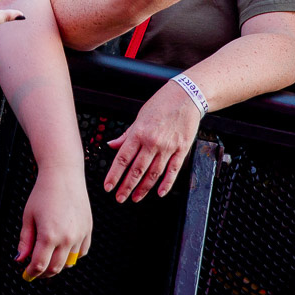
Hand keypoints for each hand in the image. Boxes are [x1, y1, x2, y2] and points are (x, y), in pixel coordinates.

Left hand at [16, 165, 91, 279]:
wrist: (63, 175)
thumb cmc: (44, 192)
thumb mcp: (28, 216)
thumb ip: (25, 240)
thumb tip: (20, 258)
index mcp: (49, 235)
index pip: (39, 265)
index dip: (31, 273)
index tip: (26, 274)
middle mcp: (66, 238)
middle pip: (55, 268)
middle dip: (43, 273)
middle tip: (35, 269)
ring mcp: (79, 235)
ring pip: (69, 262)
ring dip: (57, 264)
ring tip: (48, 257)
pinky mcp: (88, 230)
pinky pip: (81, 252)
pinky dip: (72, 256)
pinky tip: (63, 250)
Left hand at [104, 80, 201, 202]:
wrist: (186, 96)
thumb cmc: (161, 104)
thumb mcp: (139, 117)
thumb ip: (126, 135)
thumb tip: (111, 145)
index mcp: (139, 133)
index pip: (123, 158)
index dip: (114, 175)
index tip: (108, 186)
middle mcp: (152, 142)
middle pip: (137, 170)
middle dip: (126, 186)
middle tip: (119, 198)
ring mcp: (168, 147)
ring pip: (154, 173)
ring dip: (143, 188)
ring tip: (135, 198)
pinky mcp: (182, 150)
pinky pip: (173, 170)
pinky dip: (166, 183)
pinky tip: (159, 193)